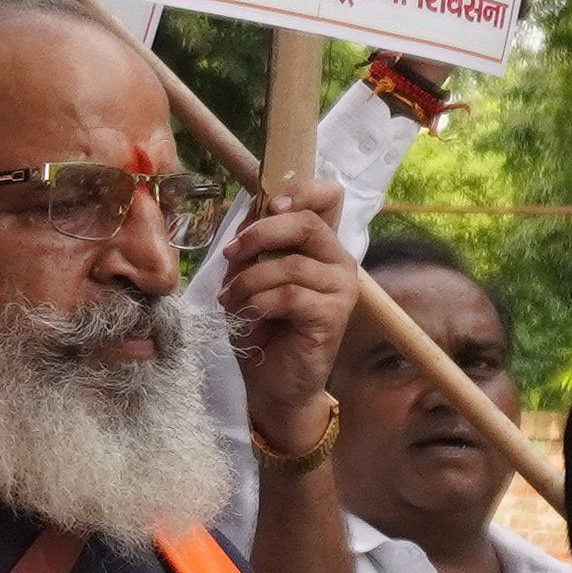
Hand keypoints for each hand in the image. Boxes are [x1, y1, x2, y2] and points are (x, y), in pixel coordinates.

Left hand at [215, 174, 354, 434]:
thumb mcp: (247, 273)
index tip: (269, 204)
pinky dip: (258, 301)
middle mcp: (338, 261)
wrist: (271, 382)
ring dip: (249, 280)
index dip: (301, 190)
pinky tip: (245, 313)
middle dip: (260, 233)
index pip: (328, 197)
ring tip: (230, 297)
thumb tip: (250, 208)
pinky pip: (290, 295)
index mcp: (320, 244)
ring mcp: (341, 288)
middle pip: (307, 223)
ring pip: (291, 264)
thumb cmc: (260, 326)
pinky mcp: (334, 315)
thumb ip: (253, 242)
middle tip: (231, 253)